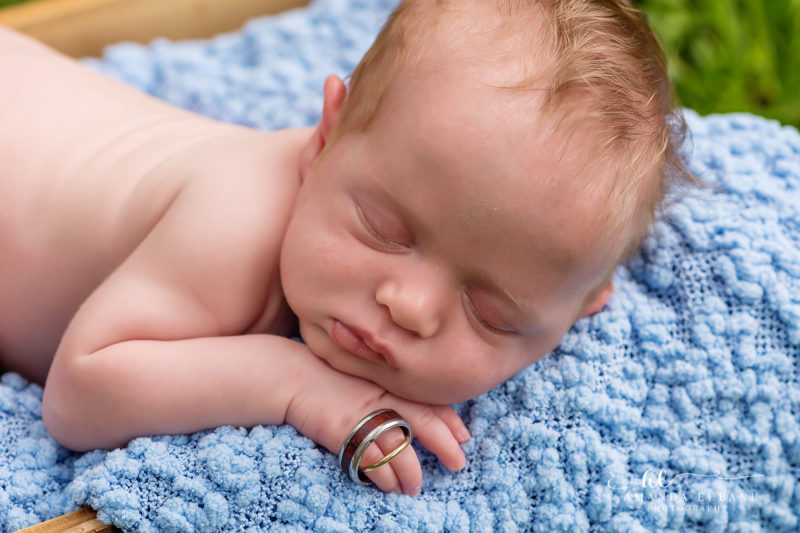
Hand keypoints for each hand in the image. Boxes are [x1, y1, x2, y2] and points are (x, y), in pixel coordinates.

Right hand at [285, 356, 469, 494]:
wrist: (290, 374)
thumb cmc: (326, 376)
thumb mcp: (363, 376)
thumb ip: (385, 390)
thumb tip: (406, 409)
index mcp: (388, 382)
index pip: (427, 400)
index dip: (449, 419)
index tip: (464, 436)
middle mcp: (381, 396)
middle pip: (422, 423)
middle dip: (444, 445)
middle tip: (458, 464)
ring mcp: (362, 414)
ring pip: (398, 448)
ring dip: (410, 472)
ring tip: (414, 487)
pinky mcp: (342, 431)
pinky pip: (370, 460)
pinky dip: (382, 477)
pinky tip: (387, 485)